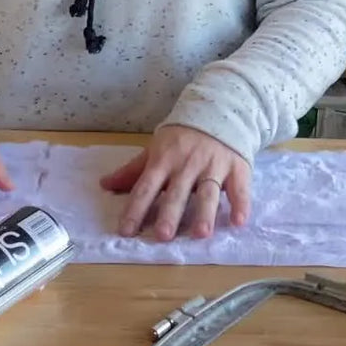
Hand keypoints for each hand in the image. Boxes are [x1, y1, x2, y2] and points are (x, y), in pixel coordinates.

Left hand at [100, 125, 251, 240]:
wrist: (219, 109)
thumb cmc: (183, 137)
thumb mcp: (156, 149)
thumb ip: (133, 170)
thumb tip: (104, 185)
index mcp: (164, 160)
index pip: (146, 187)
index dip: (135, 208)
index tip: (126, 231)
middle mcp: (187, 164)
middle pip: (177, 192)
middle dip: (170, 213)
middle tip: (163, 236)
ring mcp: (214, 165)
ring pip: (208, 192)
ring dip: (205, 213)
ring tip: (201, 234)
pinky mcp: (237, 167)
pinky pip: (240, 188)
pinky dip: (241, 204)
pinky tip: (239, 222)